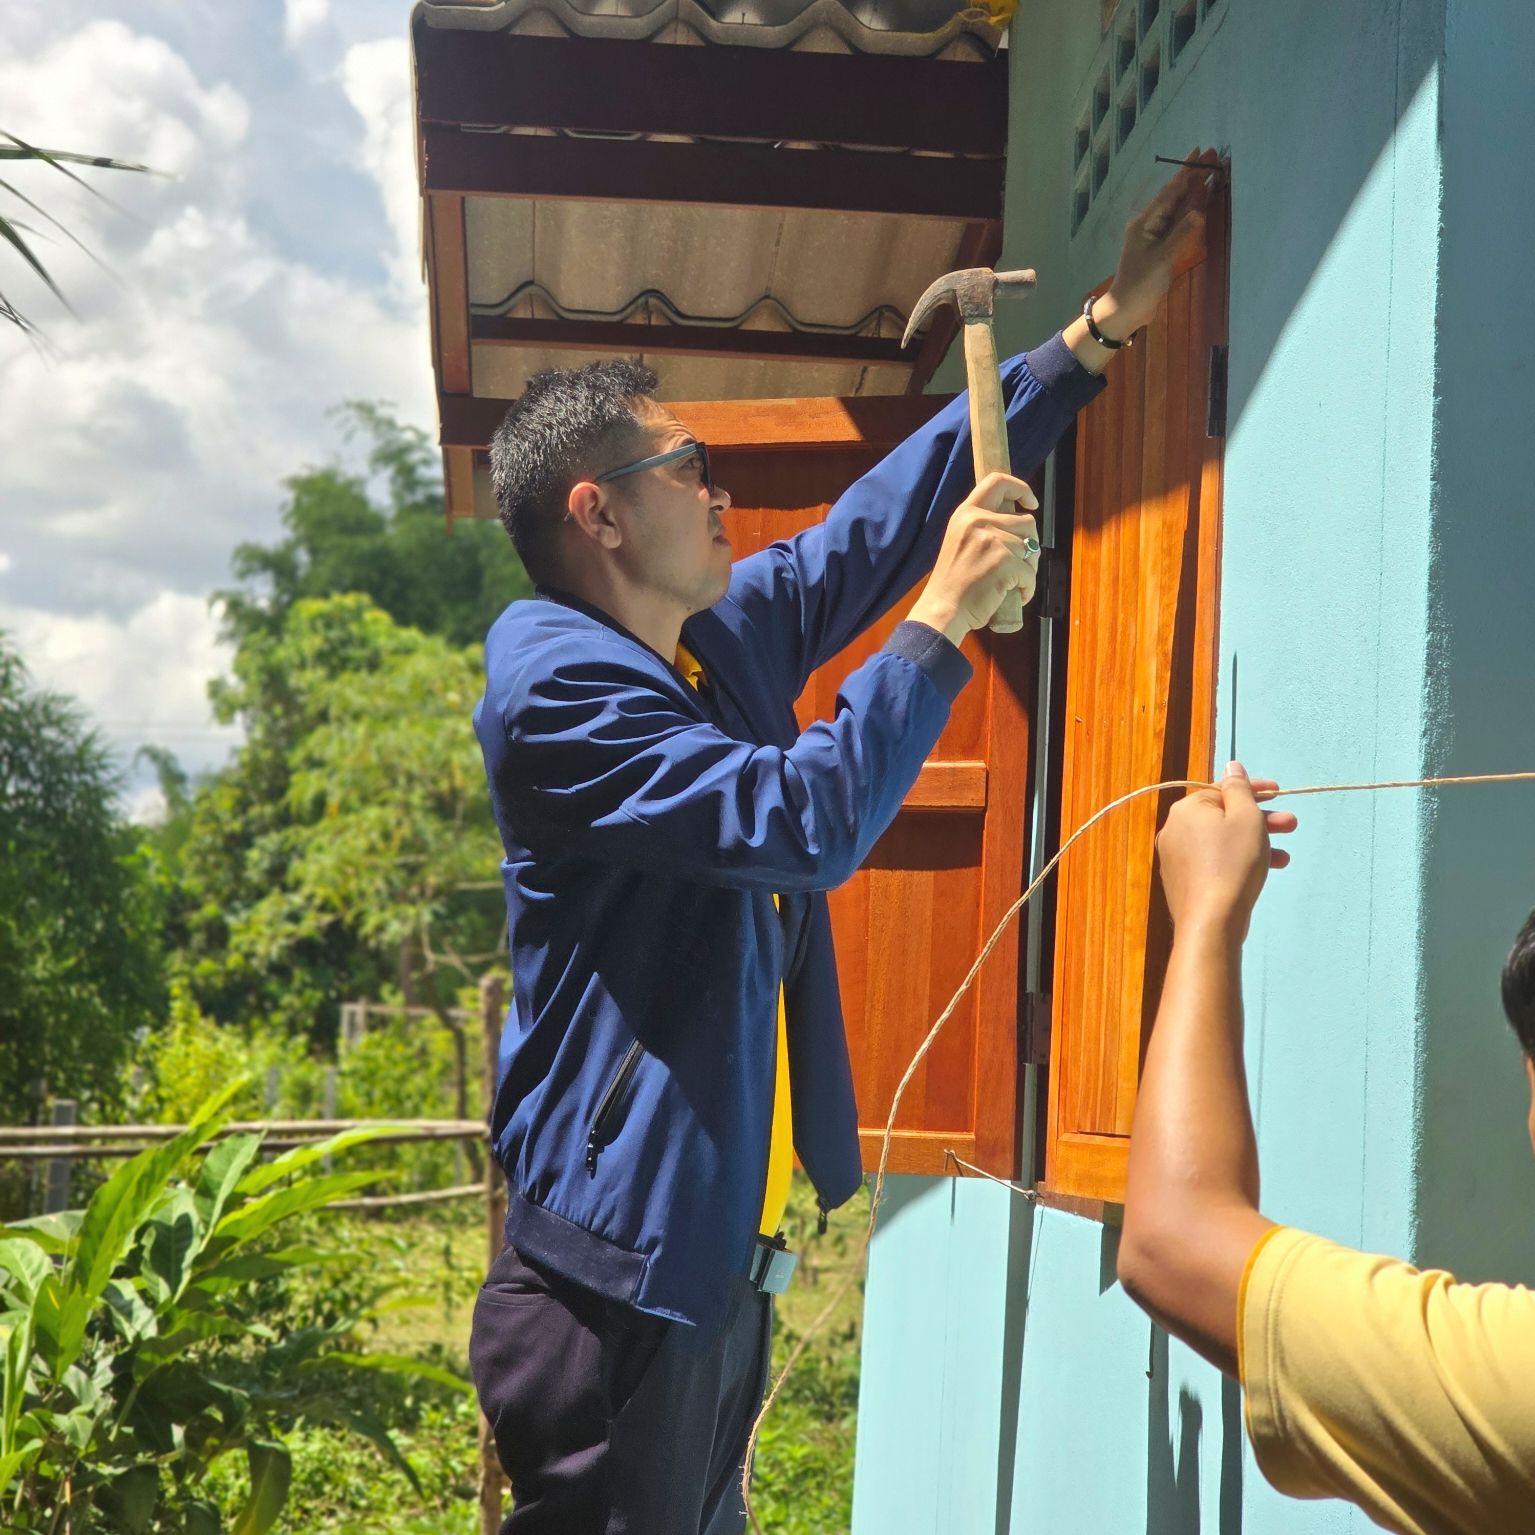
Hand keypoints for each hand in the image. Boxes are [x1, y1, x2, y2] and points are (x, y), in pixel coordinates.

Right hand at [907, 472, 1039, 644]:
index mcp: (966, 513)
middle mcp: (978, 521)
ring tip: (1011, 582)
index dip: (1021, 488)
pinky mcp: (1005, 562)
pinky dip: (1028, 587)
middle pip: (1027, 522)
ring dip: (1029, 568)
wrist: (943, 609)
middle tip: (1019, 564)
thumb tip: (1017, 521)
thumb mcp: (960, 540)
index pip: (998, 481)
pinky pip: (1030, 572)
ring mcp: (992, 540)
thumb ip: (982, 526)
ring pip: (1032, 547)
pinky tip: (1014, 594)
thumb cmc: (953, 582)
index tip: (1030, 503)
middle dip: (1030, 544)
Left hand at [1100, 147, 1219, 336]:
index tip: (1201, 153)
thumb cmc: (1140, 284)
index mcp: (1145, 223)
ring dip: (1195, 192)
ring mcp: (1156, 236)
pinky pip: (1179, 224)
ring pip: (1179, 208)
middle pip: (1176, 196)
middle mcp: (1150, 225)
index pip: (1170, 192)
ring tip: (1212, 174)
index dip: (1186, 173)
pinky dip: (1192, 212)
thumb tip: (1199, 212)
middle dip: (1194, 177)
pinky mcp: (1162, 248)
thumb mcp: (1162, 258)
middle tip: (1214, 157)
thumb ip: (1181, 234)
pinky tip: (1202, 203)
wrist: (1127, 310)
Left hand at [1156, 761, 1297, 937]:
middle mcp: (1175, 829)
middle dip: (1260, 819)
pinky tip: (1265, 872)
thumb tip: (1231, 764)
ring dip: (1255, 843)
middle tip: (1292, 824)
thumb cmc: (1233, 863)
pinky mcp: (1184, 881)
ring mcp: (1177, 857)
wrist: (1212, 921)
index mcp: (1186, 809)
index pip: (1222, 789)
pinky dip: (1239, 861)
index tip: (1279, 792)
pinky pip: (1215, 861)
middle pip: (1223, 816)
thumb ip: (1240, 789)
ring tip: (1284, 856)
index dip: (1253, 789)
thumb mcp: (1245, 818)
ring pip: (1222, 841)